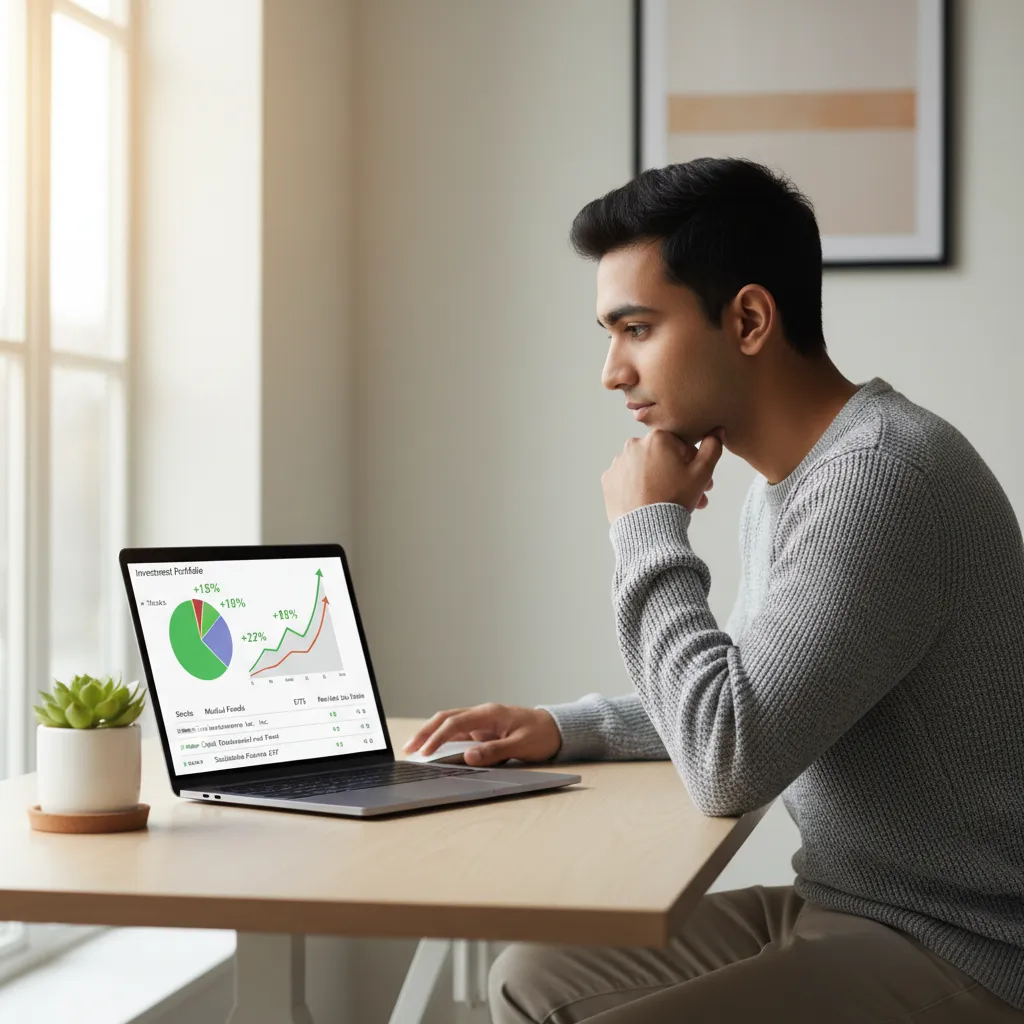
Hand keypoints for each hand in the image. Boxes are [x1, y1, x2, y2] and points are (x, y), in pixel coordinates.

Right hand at [402, 703, 561, 765]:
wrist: (557, 728)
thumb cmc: (542, 735)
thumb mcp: (521, 746)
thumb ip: (494, 751)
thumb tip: (468, 756)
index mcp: (489, 713)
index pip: (455, 723)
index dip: (437, 738)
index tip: (424, 753)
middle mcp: (482, 714)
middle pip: (445, 718)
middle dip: (425, 732)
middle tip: (407, 748)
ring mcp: (481, 721)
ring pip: (449, 723)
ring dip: (431, 734)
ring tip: (414, 749)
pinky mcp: (483, 729)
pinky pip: (458, 731)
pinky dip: (442, 738)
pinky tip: (433, 748)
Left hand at [602, 429, 722, 523]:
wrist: (647, 529)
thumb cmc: (676, 498)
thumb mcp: (702, 473)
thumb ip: (712, 448)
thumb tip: (716, 430)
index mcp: (657, 438)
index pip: (681, 446)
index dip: (693, 463)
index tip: (701, 481)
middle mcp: (633, 445)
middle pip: (661, 458)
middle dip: (677, 474)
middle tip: (689, 495)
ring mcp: (618, 463)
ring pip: (644, 469)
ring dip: (657, 480)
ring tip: (669, 501)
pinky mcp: (608, 480)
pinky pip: (627, 480)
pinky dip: (637, 487)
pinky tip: (648, 501)